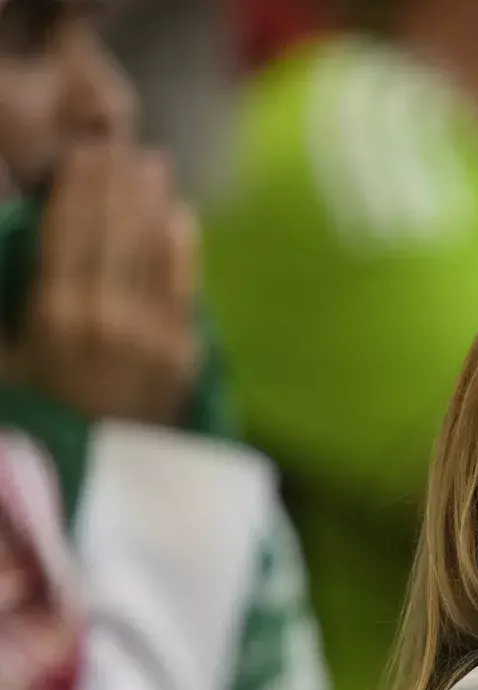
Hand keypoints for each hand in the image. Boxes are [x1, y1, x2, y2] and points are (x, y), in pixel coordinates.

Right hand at [18, 144, 197, 424]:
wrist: (98, 483)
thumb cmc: (37, 418)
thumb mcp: (2, 362)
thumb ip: (5, 297)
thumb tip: (7, 244)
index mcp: (53, 314)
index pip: (68, 231)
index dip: (77, 187)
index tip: (82, 153)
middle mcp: (105, 316)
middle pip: (113, 230)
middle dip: (115, 182)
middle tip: (118, 144)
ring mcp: (151, 334)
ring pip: (152, 250)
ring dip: (151, 201)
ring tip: (151, 163)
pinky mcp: (185, 353)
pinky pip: (184, 286)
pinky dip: (183, 246)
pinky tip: (180, 214)